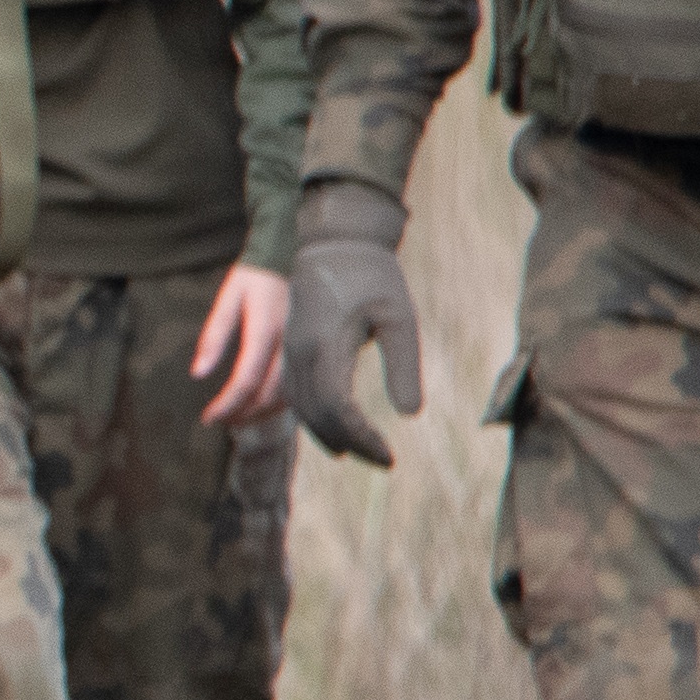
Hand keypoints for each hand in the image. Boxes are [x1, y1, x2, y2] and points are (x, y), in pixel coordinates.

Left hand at [190, 259, 295, 430]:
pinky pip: (296, 385)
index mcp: (265, 330)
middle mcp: (289, 343)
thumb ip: (213, 337)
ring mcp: (301, 347)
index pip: (246, 379)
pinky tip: (258, 405)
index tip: (208, 417)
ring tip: (234, 418)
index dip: (227, 404)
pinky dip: (277, 402)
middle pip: (268, 394)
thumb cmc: (251, 278)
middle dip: (243, 414)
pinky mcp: (306, 349)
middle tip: (219, 422)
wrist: (285, 258)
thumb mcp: (226, 300)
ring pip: (285, 395)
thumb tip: (198, 374)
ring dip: (260, 413)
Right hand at [288, 203, 423, 468]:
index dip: (362, 439)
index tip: (389, 456)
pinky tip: (335, 425)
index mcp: (325, 347)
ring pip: (300, 407)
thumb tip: (408, 414)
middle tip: (382, 460)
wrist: (333, 239)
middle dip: (349, 443)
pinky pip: (293, 392)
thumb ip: (403, 366)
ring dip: (327, 433)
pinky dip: (314, 415)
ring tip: (358, 450)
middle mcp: (299, 353)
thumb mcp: (400, 318)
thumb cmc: (373, 276)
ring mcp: (290, 349)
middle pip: (316, 415)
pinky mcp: (290, 346)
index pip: (338, 411)